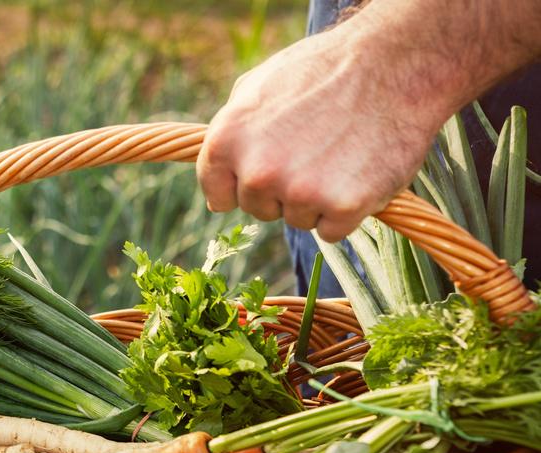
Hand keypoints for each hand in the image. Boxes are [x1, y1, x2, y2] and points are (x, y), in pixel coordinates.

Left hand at [196, 24, 442, 242]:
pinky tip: (358, 173)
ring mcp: (300, 192)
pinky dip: (346, 211)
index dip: (242, 185)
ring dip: (317, 199)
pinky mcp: (343, 207)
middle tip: (314, 151)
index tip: (266, 171)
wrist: (394, 63)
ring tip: (340, 154)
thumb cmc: (323, 70)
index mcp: (227, 141)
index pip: (218, 194)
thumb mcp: (258, 86)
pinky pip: (331, 230)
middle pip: (259, 209)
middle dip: (282, 190)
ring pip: (297, 220)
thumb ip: (230, 133)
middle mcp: (258, 171)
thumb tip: (216, 185)